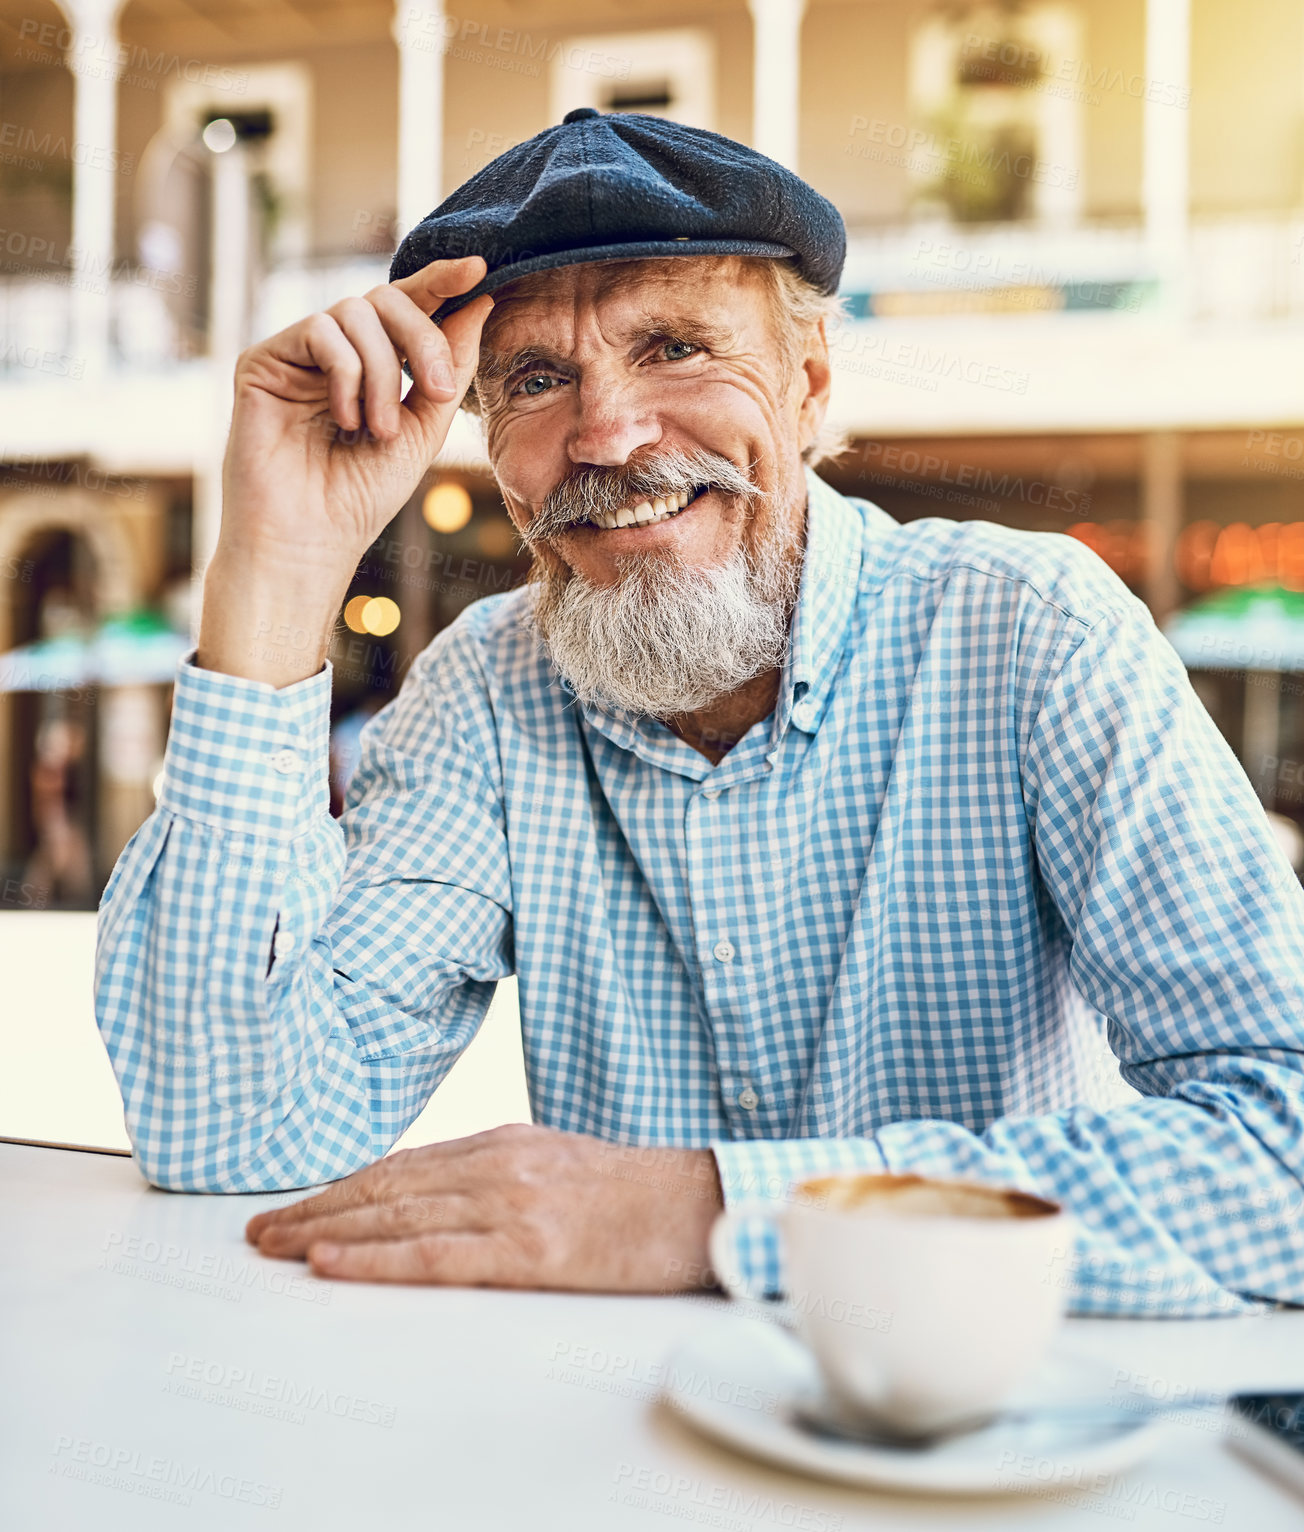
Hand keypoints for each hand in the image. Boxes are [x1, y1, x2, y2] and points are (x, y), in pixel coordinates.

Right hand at [198, 255, 493, 685]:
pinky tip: (345, 419)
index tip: (480, 268)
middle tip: (439, 392)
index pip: (408, 306)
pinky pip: (321, 331)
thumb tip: (482, 300)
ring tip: (379, 430)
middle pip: (387, 297)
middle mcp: (333, 351)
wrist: (311, 540)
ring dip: (386, 372)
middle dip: (424, 338)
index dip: (441, 281)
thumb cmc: (363, 496)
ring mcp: (297, 353)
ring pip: (357, 311)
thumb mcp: (424, 428)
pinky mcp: (264, 360)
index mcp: (373, 364)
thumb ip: (451, 366)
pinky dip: (348, 374)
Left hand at [244, 1124, 724, 1291]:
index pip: (401, 1165)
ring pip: (395, 1216)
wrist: (701, 1205)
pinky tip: (331, 1262)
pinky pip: (433, 1256)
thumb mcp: (557, 1162)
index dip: (341, 1186)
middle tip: (261, 1230)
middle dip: (315, 1208)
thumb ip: (496, 1171)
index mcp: (503, 1142)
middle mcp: (496, 1163)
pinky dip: (373, 1259)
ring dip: (324, 1232)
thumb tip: (437, 1191)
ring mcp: (511, 1202)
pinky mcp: (529, 1248)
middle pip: (384, 1186)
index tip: (298, 1206)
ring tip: (275, 1247)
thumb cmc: (635, 1193)